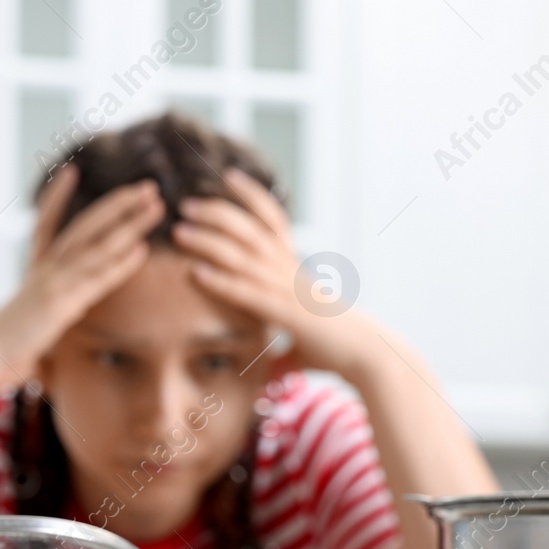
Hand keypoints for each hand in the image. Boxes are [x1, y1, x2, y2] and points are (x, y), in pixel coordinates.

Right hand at [0, 165, 163, 384]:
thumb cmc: (3, 350)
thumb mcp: (29, 324)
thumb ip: (50, 313)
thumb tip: (68, 314)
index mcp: (34, 271)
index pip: (46, 224)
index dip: (57, 197)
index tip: (70, 169)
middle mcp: (44, 270)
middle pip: (85, 226)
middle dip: (116, 204)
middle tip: (147, 186)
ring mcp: (53, 283)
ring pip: (98, 245)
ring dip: (129, 224)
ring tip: (155, 205)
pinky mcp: (60, 303)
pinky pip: (96, 280)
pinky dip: (119, 265)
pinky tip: (141, 249)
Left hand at [171, 167, 379, 380]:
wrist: (368, 355)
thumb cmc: (339, 348)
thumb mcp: (304, 340)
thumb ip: (283, 349)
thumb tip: (271, 372)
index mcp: (295, 268)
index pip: (273, 219)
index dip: (252, 194)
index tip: (229, 176)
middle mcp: (291, 271)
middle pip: (250, 229)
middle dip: (217, 212)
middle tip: (186, 204)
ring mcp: (289, 290)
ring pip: (243, 255)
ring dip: (208, 241)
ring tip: (180, 231)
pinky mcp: (287, 314)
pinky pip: (248, 294)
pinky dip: (221, 282)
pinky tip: (196, 273)